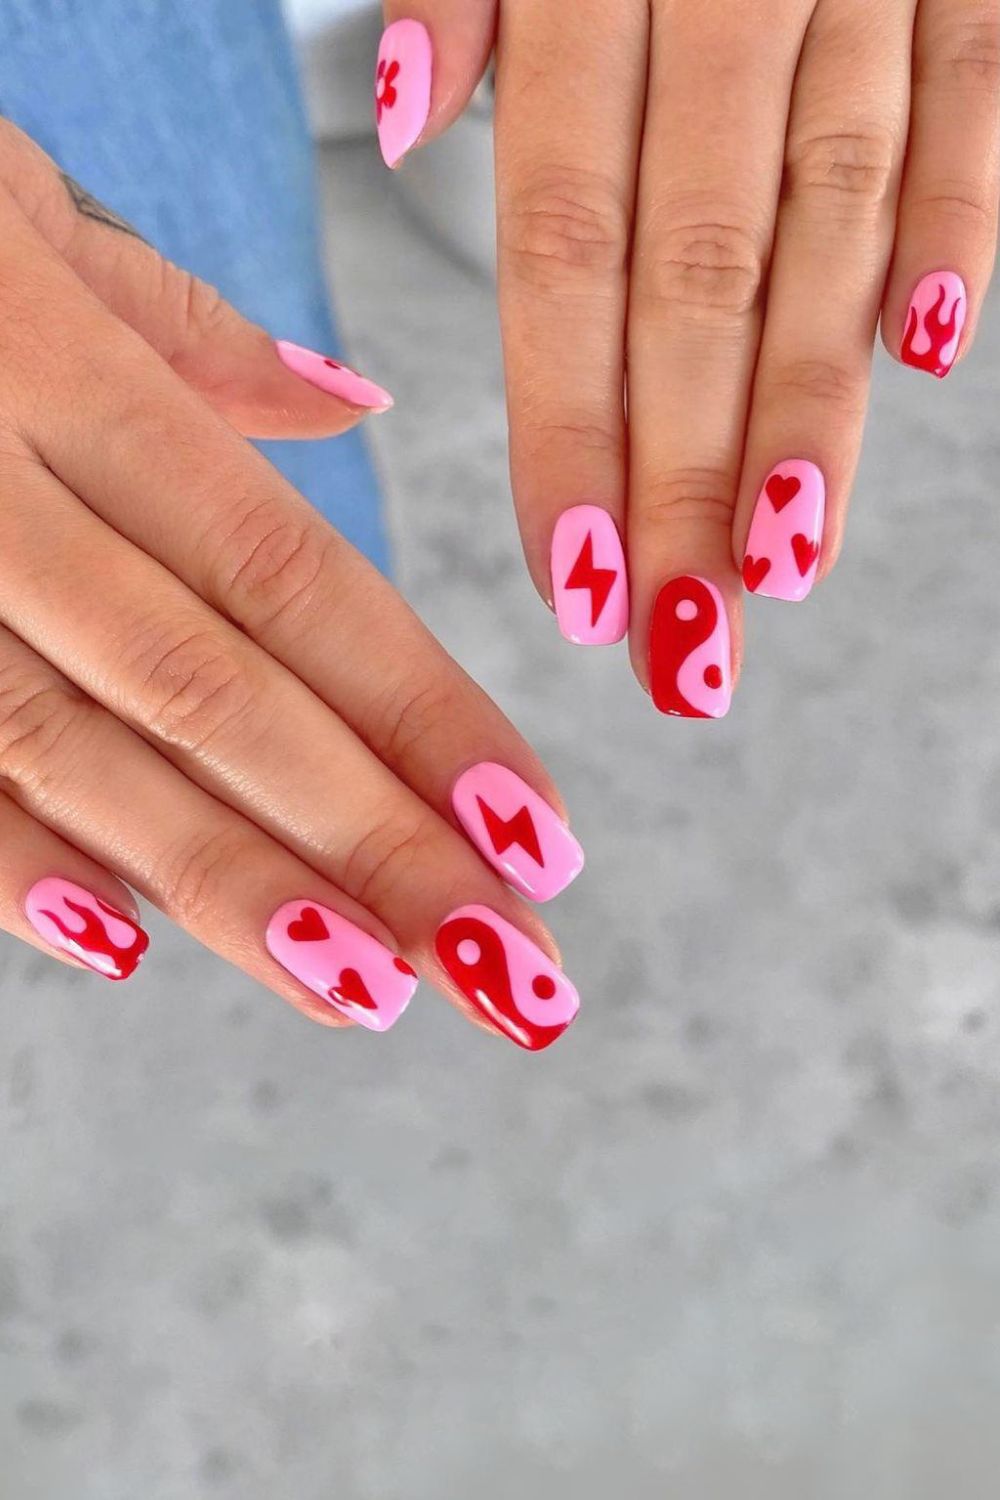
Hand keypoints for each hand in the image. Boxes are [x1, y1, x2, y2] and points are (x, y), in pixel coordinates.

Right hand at [0, 122, 583, 1051]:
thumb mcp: (25, 218)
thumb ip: (190, 329)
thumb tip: (354, 407)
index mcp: (60, 369)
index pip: (285, 573)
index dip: (419, 708)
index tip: (533, 826)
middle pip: (212, 690)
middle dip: (370, 842)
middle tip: (504, 965)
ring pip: (76, 754)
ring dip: (229, 887)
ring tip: (369, 989)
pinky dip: (9, 862)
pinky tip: (124, 942)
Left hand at [376, 0, 998, 711]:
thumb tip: (406, 111)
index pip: (570, 245)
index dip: (569, 423)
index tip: (574, 579)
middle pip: (697, 274)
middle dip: (687, 473)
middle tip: (677, 646)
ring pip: (832, 221)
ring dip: (812, 405)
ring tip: (782, 569)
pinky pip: (978, 102)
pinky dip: (969, 222)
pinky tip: (944, 356)